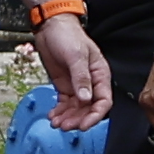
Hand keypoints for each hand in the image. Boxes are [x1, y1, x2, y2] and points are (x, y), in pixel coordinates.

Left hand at [35, 14, 112, 129]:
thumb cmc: (68, 36)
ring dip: (67, 118)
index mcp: (100, 74)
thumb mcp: (76, 55)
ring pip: (76, 109)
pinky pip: (65, 104)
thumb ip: (81, 77)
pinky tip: (53, 116)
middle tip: (64, 126)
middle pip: (89, 108)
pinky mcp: (65, 86)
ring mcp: (77, 85)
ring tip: (56, 123)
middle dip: (77, 119)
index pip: (103, 101)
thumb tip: (86, 98)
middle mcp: (91, 82)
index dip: (95, 115)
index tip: (83, 125)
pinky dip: (60, 111)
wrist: (51, 27)